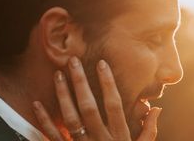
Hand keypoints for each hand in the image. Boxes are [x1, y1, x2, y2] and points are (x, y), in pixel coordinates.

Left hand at [32, 57, 160, 140]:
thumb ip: (148, 131)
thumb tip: (157, 108)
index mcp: (119, 136)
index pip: (114, 105)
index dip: (108, 83)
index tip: (101, 63)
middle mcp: (101, 140)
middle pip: (89, 108)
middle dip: (81, 83)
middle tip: (73, 61)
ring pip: (71, 119)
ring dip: (63, 96)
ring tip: (58, 75)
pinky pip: (53, 138)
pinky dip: (44, 121)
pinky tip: (37, 104)